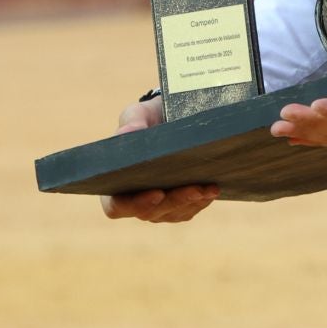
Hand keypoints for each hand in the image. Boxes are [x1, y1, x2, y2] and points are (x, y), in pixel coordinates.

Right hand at [97, 97, 220, 222]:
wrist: (167, 121)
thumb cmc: (146, 120)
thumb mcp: (137, 114)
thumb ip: (131, 122)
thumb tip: (127, 132)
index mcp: (114, 185)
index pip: (117, 207)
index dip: (135, 204)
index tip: (157, 193)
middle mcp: (134, 201)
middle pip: (151, 213)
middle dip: (174, 201)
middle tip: (194, 189)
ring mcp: (156, 207)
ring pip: (173, 213)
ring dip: (191, 202)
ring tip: (208, 188)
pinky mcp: (177, 206)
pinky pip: (188, 210)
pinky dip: (200, 201)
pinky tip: (212, 189)